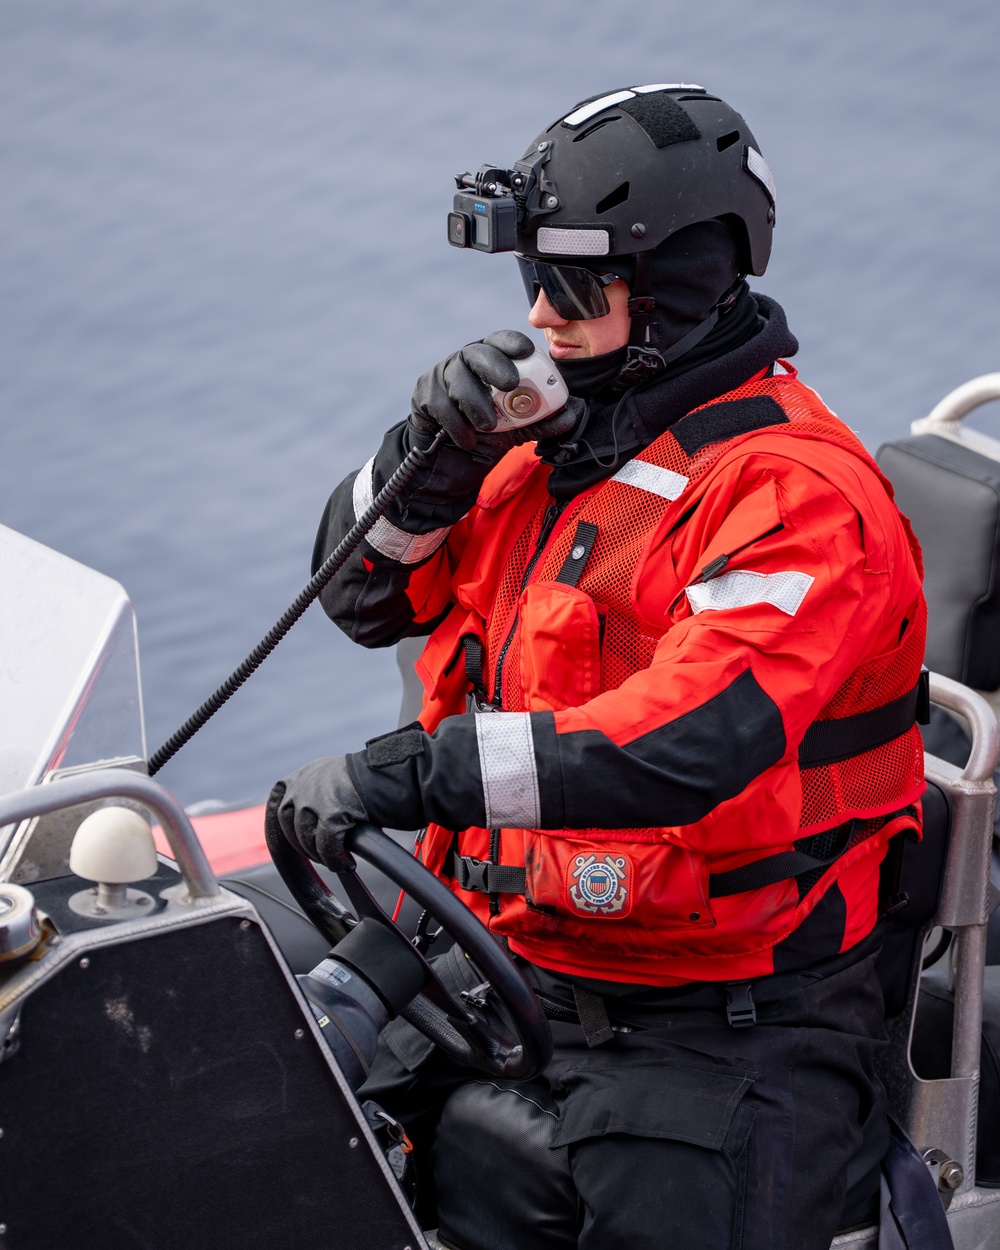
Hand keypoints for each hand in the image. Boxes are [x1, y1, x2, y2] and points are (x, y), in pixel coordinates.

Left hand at [268, 756, 367, 872]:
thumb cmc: (369, 781)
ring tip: (335, 859)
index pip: (277, 805)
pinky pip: (326, 847)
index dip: (281, 828)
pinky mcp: (331, 815)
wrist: (393, 776)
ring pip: (306, 838)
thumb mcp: (331, 780)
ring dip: (319, 854)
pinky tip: (345, 864)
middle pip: (288, 825)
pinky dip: (334, 860)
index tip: (290, 840)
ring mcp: (315, 799)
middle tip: (320, 853)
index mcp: (301, 776)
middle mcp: (303, 785)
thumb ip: (313, 796)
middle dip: (303, 844)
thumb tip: (306, 825)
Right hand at [410, 330, 577, 458]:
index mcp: (489, 361)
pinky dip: (456, 425)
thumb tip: (571, 413)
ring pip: (457, 380)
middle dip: (494, 365)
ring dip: (475, 403)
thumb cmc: (487, 435)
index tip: (526, 351)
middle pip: (476, 353)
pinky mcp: (425, 397)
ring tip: (488, 426)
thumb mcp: (519, 430)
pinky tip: (467, 440)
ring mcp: (441, 377)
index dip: (512, 342)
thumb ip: (543, 421)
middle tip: (510, 383)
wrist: (451, 461)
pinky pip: (440, 405)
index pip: (499, 340)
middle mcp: (464, 362)